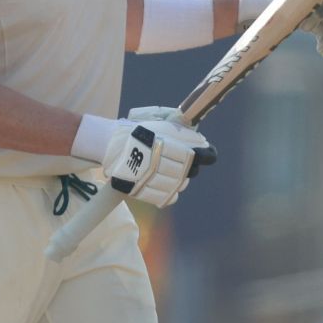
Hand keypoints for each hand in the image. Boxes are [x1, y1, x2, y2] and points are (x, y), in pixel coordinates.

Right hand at [98, 108, 214, 207]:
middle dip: (188, 165)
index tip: (206, 152)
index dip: (209, 154)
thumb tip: (203, 142)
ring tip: (164, 169)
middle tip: (174, 157)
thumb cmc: (139, 132)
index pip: (206, 156)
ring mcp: (163, 182)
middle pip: (193, 171)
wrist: (114, 146)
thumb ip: (185, 133)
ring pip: (182, 185)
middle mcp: (175, 168)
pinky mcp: (151, 193)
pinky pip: (170, 197)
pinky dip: (169, 192)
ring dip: (178, 178)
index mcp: (180, 150)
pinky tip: (162, 183)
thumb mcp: (163, 125)